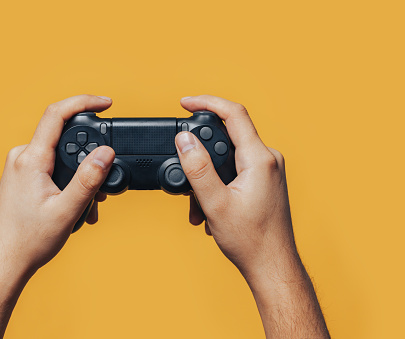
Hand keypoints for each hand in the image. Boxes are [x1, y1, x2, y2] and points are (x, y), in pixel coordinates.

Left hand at [0, 94, 114, 274]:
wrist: (4, 261)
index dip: (85, 102)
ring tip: (88, 207)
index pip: (57, 114)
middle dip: (89, 158)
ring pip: (60, 159)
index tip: (107, 103)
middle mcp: (22, 158)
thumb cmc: (28, 240)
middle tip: (103, 184)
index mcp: (30, 160)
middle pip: (64, 140)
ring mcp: (20, 168)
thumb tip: (106, 153)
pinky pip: (52, 170)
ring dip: (80, 178)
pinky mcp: (22, 178)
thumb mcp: (66, 210)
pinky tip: (76, 208)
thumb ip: (88, 179)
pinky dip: (69, 184)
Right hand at [175, 95, 328, 337]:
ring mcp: (268, 171)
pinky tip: (208, 210)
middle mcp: (268, 160)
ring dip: (207, 177)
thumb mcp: (215, 203)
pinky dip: (217, 185)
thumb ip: (197, 168)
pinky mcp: (264, 182)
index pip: (234, 114)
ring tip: (197, 207)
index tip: (185, 102)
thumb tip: (184, 140)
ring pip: (228, 158)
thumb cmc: (250, 240)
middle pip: (227, 137)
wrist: (271, 265)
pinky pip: (235, 171)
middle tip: (183, 171)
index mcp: (259, 159)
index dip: (206, 102)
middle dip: (200, 154)